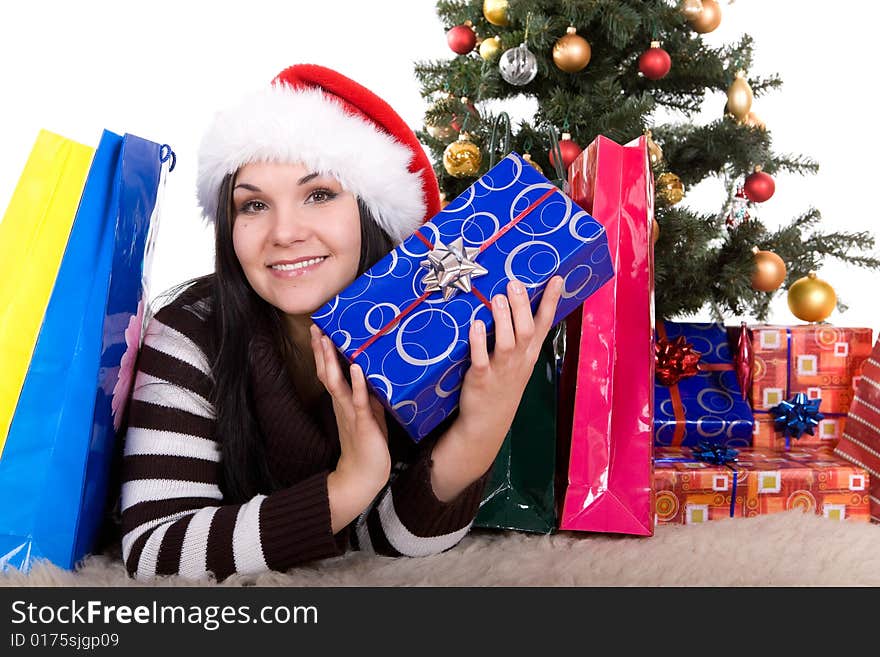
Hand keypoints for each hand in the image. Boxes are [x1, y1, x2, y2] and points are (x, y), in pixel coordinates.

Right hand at [310, 324, 390, 529]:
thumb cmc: (369, 445)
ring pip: (337, 383)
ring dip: (331, 361)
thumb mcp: (371, 415)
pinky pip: (359, 400)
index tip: (319, 332)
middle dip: (321, 351)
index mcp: (343, 402)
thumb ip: (370, 396)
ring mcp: (350, 412)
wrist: (364, 476)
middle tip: (315, 328)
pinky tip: (354, 368)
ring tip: (326, 341)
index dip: (323, 354)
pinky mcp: (362, 422)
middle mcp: (342, 404)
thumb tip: (373, 377)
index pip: (329, 373)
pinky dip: (357, 384)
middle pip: (327, 373)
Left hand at [458, 276, 562, 439]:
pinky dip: (479, 342)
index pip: (544, 323)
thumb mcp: (520, 360)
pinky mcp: (481, 378)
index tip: (557, 278)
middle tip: (515, 283)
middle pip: (525, 330)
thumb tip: (516, 300)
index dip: (551, 301)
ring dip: (502, 319)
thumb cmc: (503, 383)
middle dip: (522, 306)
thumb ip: (520, 334)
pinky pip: (482, 359)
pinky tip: (476, 326)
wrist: (489, 420)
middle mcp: (518, 359)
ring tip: (497, 299)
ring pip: (507, 342)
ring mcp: (501, 369)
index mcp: (529, 352)